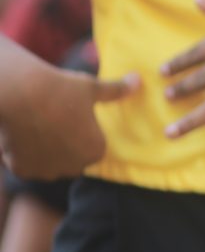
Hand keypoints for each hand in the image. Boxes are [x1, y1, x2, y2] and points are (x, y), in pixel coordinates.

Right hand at [0, 58, 135, 179]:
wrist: (20, 93)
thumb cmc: (62, 89)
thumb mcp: (92, 88)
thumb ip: (116, 91)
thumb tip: (137, 80)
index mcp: (95, 151)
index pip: (93, 147)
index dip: (83, 133)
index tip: (73, 118)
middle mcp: (73, 168)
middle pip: (71, 159)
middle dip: (66, 146)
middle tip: (55, 121)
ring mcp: (46, 171)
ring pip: (48, 164)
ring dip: (45, 152)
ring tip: (38, 126)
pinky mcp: (22, 170)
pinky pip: (26, 165)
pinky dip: (24, 154)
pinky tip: (23, 135)